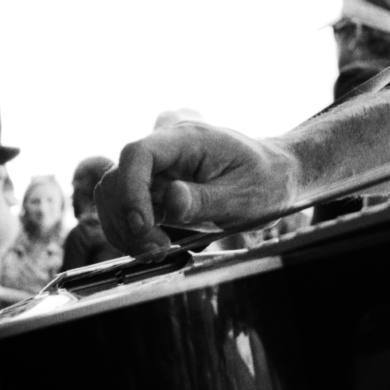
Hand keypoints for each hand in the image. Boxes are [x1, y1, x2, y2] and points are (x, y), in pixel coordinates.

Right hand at [97, 123, 299, 256]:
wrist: (276, 177)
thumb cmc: (266, 181)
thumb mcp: (244, 195)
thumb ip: (205, 199)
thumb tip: (170, 201)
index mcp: (189, 139)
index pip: (138, 153)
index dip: (130, 190)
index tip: (144, 226)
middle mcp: (167, 150)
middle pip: (117, 176)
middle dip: (126, 218)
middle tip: (156, 248)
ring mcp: (159, 170)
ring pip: (113, 195)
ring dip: (125, 229)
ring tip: (156, 250)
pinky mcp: (156, 190)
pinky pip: (126, 208)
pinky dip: (130, 232)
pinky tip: (154, 246)